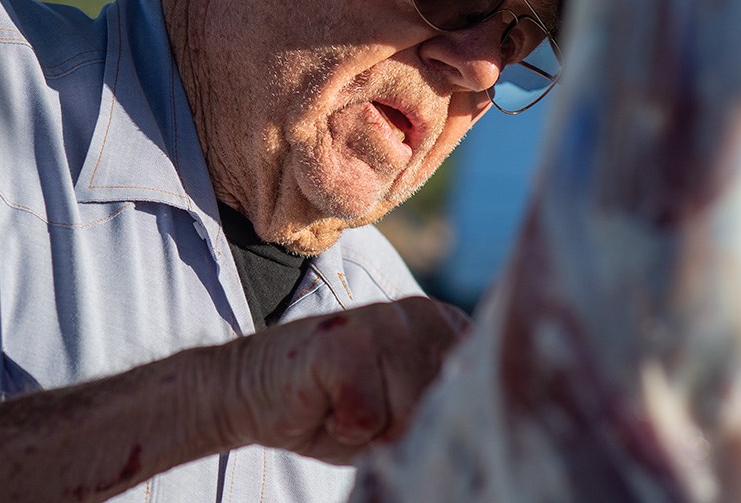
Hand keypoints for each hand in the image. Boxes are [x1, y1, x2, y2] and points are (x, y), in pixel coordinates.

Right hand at [224, 297, 468, 463]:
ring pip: (409, 411)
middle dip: (406, 426)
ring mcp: (381, 317)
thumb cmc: (340, 406)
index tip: (402, 413)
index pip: (479, 390)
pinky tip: (327, 405)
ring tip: (348, 405)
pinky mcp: (342, 337)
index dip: (442, 420)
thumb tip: (482, 424)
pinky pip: (367, 413)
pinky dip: (345, 427)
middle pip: (445, 405)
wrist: (258, 390)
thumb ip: (446, 402)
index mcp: (444, 326)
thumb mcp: (406, 407)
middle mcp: (420, 312)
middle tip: (369, 411)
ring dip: (375, 429)